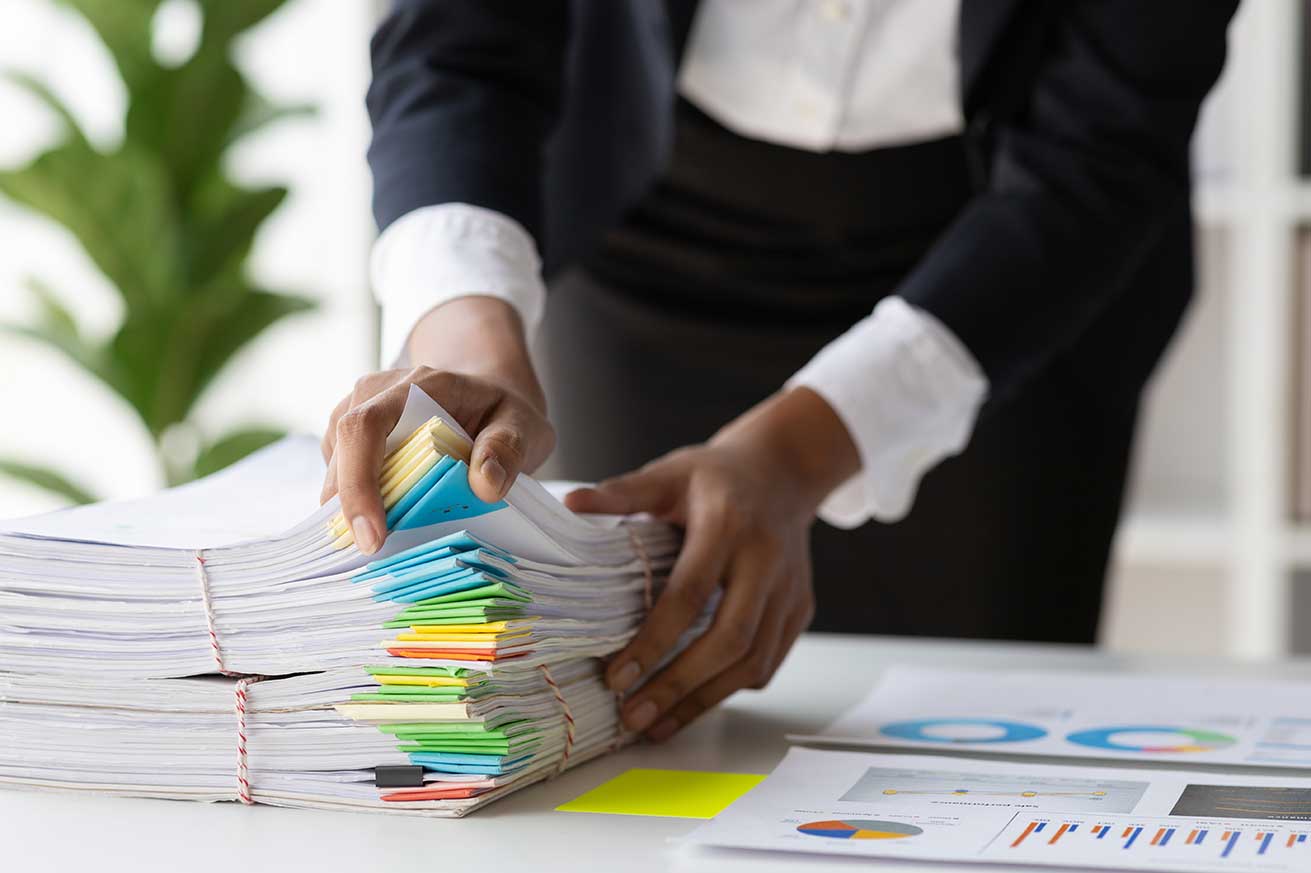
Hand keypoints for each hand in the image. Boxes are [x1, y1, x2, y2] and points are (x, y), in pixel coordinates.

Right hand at [321, 298, 554, 553]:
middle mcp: (377, 392)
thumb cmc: (502, 410)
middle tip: (375, 554)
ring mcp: (357, 411)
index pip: (367, 426)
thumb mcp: (524, 425)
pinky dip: (356, 505)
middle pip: (342, 451)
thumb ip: (507, 448)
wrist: (487, 392)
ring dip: (352, 509)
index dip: (360, 482)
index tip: (373, 535)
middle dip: (351, 509)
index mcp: (419, 385)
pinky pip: (341, 475)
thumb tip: (484, 484)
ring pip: (336, 468)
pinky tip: (382, 526)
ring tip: (385, 542)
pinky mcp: (351, 437)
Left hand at [564, 387, 859, 740]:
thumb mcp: (669, 473)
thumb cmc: (717, 476)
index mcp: (728, 525)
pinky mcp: (800, 610)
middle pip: (728, 640)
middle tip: (632, 716)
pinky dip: (730, 688)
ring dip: (704, 700)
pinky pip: (768, 662)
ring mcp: (790, 590)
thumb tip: (570, 503)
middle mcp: (766, 562)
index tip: (616, 677)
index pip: (689, 594)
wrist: (785, 470)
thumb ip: (622, 493)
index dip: (653, 641)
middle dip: (679, 686)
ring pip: (753, 662)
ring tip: (656, 725)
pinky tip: (693, 703)